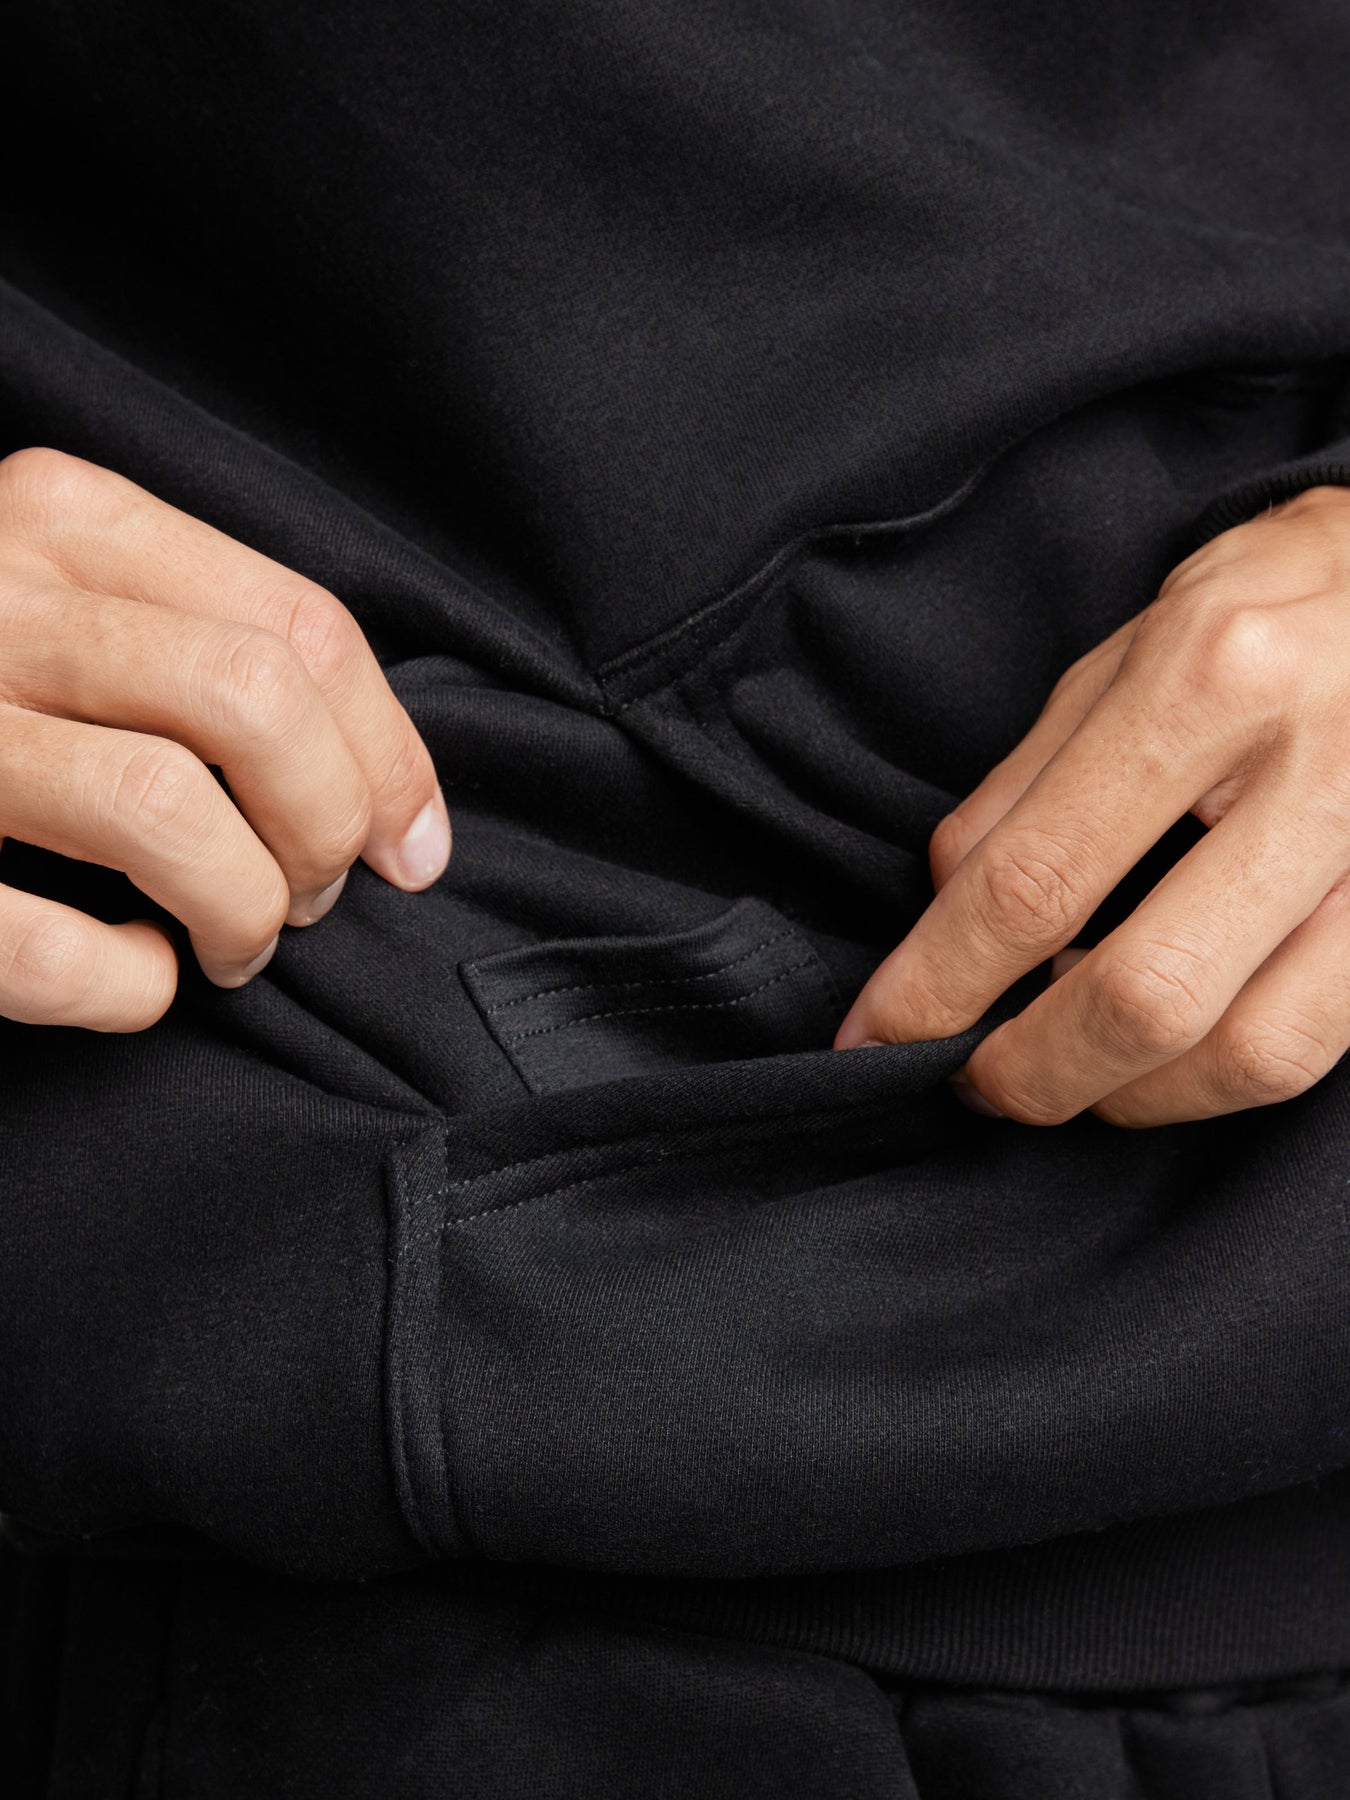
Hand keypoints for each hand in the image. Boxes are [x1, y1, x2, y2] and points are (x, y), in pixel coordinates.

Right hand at [0, 448, 448, 1030]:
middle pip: (256, 702)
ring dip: (241, 906)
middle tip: (312, 894)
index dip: (390, 756)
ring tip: (233, 943)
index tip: (413, 846)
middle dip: (326, 824)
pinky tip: (132, 978)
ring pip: (164, 809)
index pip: (301, 627)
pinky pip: (45, 944)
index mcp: (62, 518)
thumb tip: (386, 786)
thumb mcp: (70, 597)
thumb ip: (197, 637)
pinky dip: (126, 986)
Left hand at [834, 483, 1349, 1127]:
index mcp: (1207, 676)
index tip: (873, 1037)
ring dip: (1123, 1097)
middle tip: (969, 1078)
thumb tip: (941, 908)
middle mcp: (1314, 763)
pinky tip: (1160, 1062)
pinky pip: (1315, 1049)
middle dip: (1028, 1070)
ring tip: (1061, 1073)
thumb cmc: (1277, 601)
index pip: (1036, 877)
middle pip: (1143, 993)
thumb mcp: (1130, 647)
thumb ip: (1028, 781)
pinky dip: (1213, 1084)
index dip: (937, 982)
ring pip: (1245, 1050)